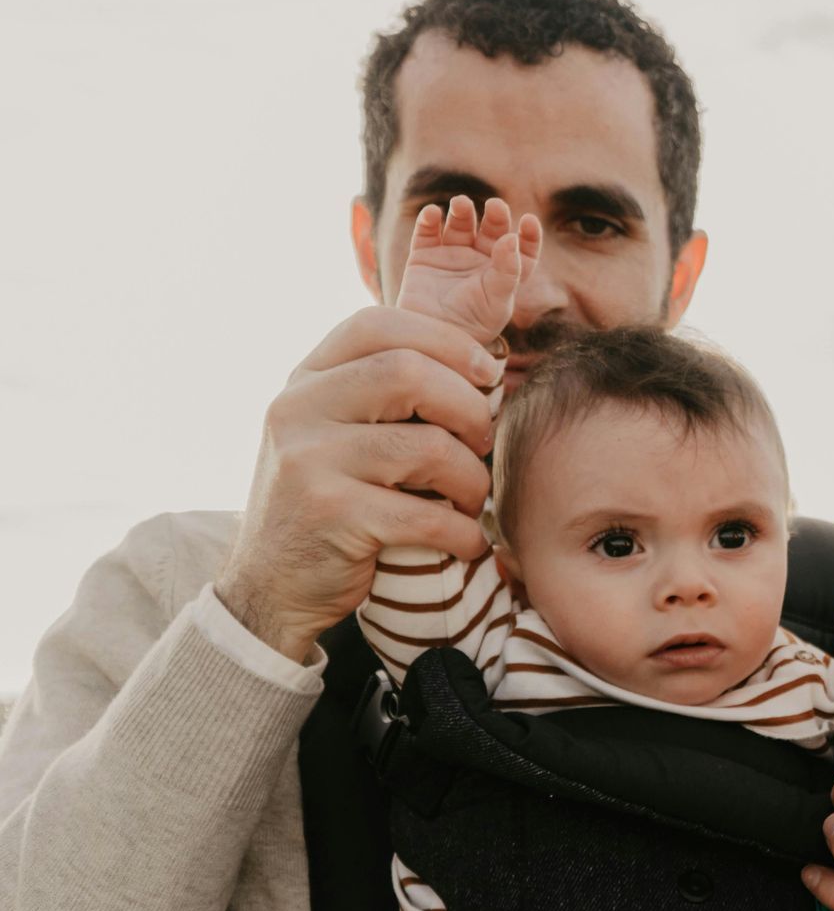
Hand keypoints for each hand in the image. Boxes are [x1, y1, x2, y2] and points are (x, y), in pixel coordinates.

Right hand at [214, 197, 539, 659]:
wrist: (271, 587)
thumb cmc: (333, 503)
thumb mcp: (339, 433)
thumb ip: (384, 394)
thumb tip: (482, 363)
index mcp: (306, 379)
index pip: (377, 323)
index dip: (445, 339)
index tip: (486, 372)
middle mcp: (297, 409)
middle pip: (408, 372)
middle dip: (469, 409)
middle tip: (484, 445)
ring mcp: (308, 459)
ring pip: (427, 446)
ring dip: (471, 479)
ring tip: (471, 500)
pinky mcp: (329, 514)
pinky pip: (425, 514)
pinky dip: (462, 531)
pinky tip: (467, 542)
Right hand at [394, 194, 541, 338]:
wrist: (432, 341)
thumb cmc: (473, 326)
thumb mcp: (497, 301)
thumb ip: (507, 271)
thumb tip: (511, 238)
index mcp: (504, 272)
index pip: (522, 248)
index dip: (529, 235)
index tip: (530, 221)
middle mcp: (480, 259)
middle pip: (492, 229)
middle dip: (495, 216)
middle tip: (495, 206)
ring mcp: (451, 255)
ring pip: (460, 224)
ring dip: (461, 211)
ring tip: (461, 203)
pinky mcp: (424, 256)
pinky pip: (427, 232)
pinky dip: (428, 220)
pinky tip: (433, 213)